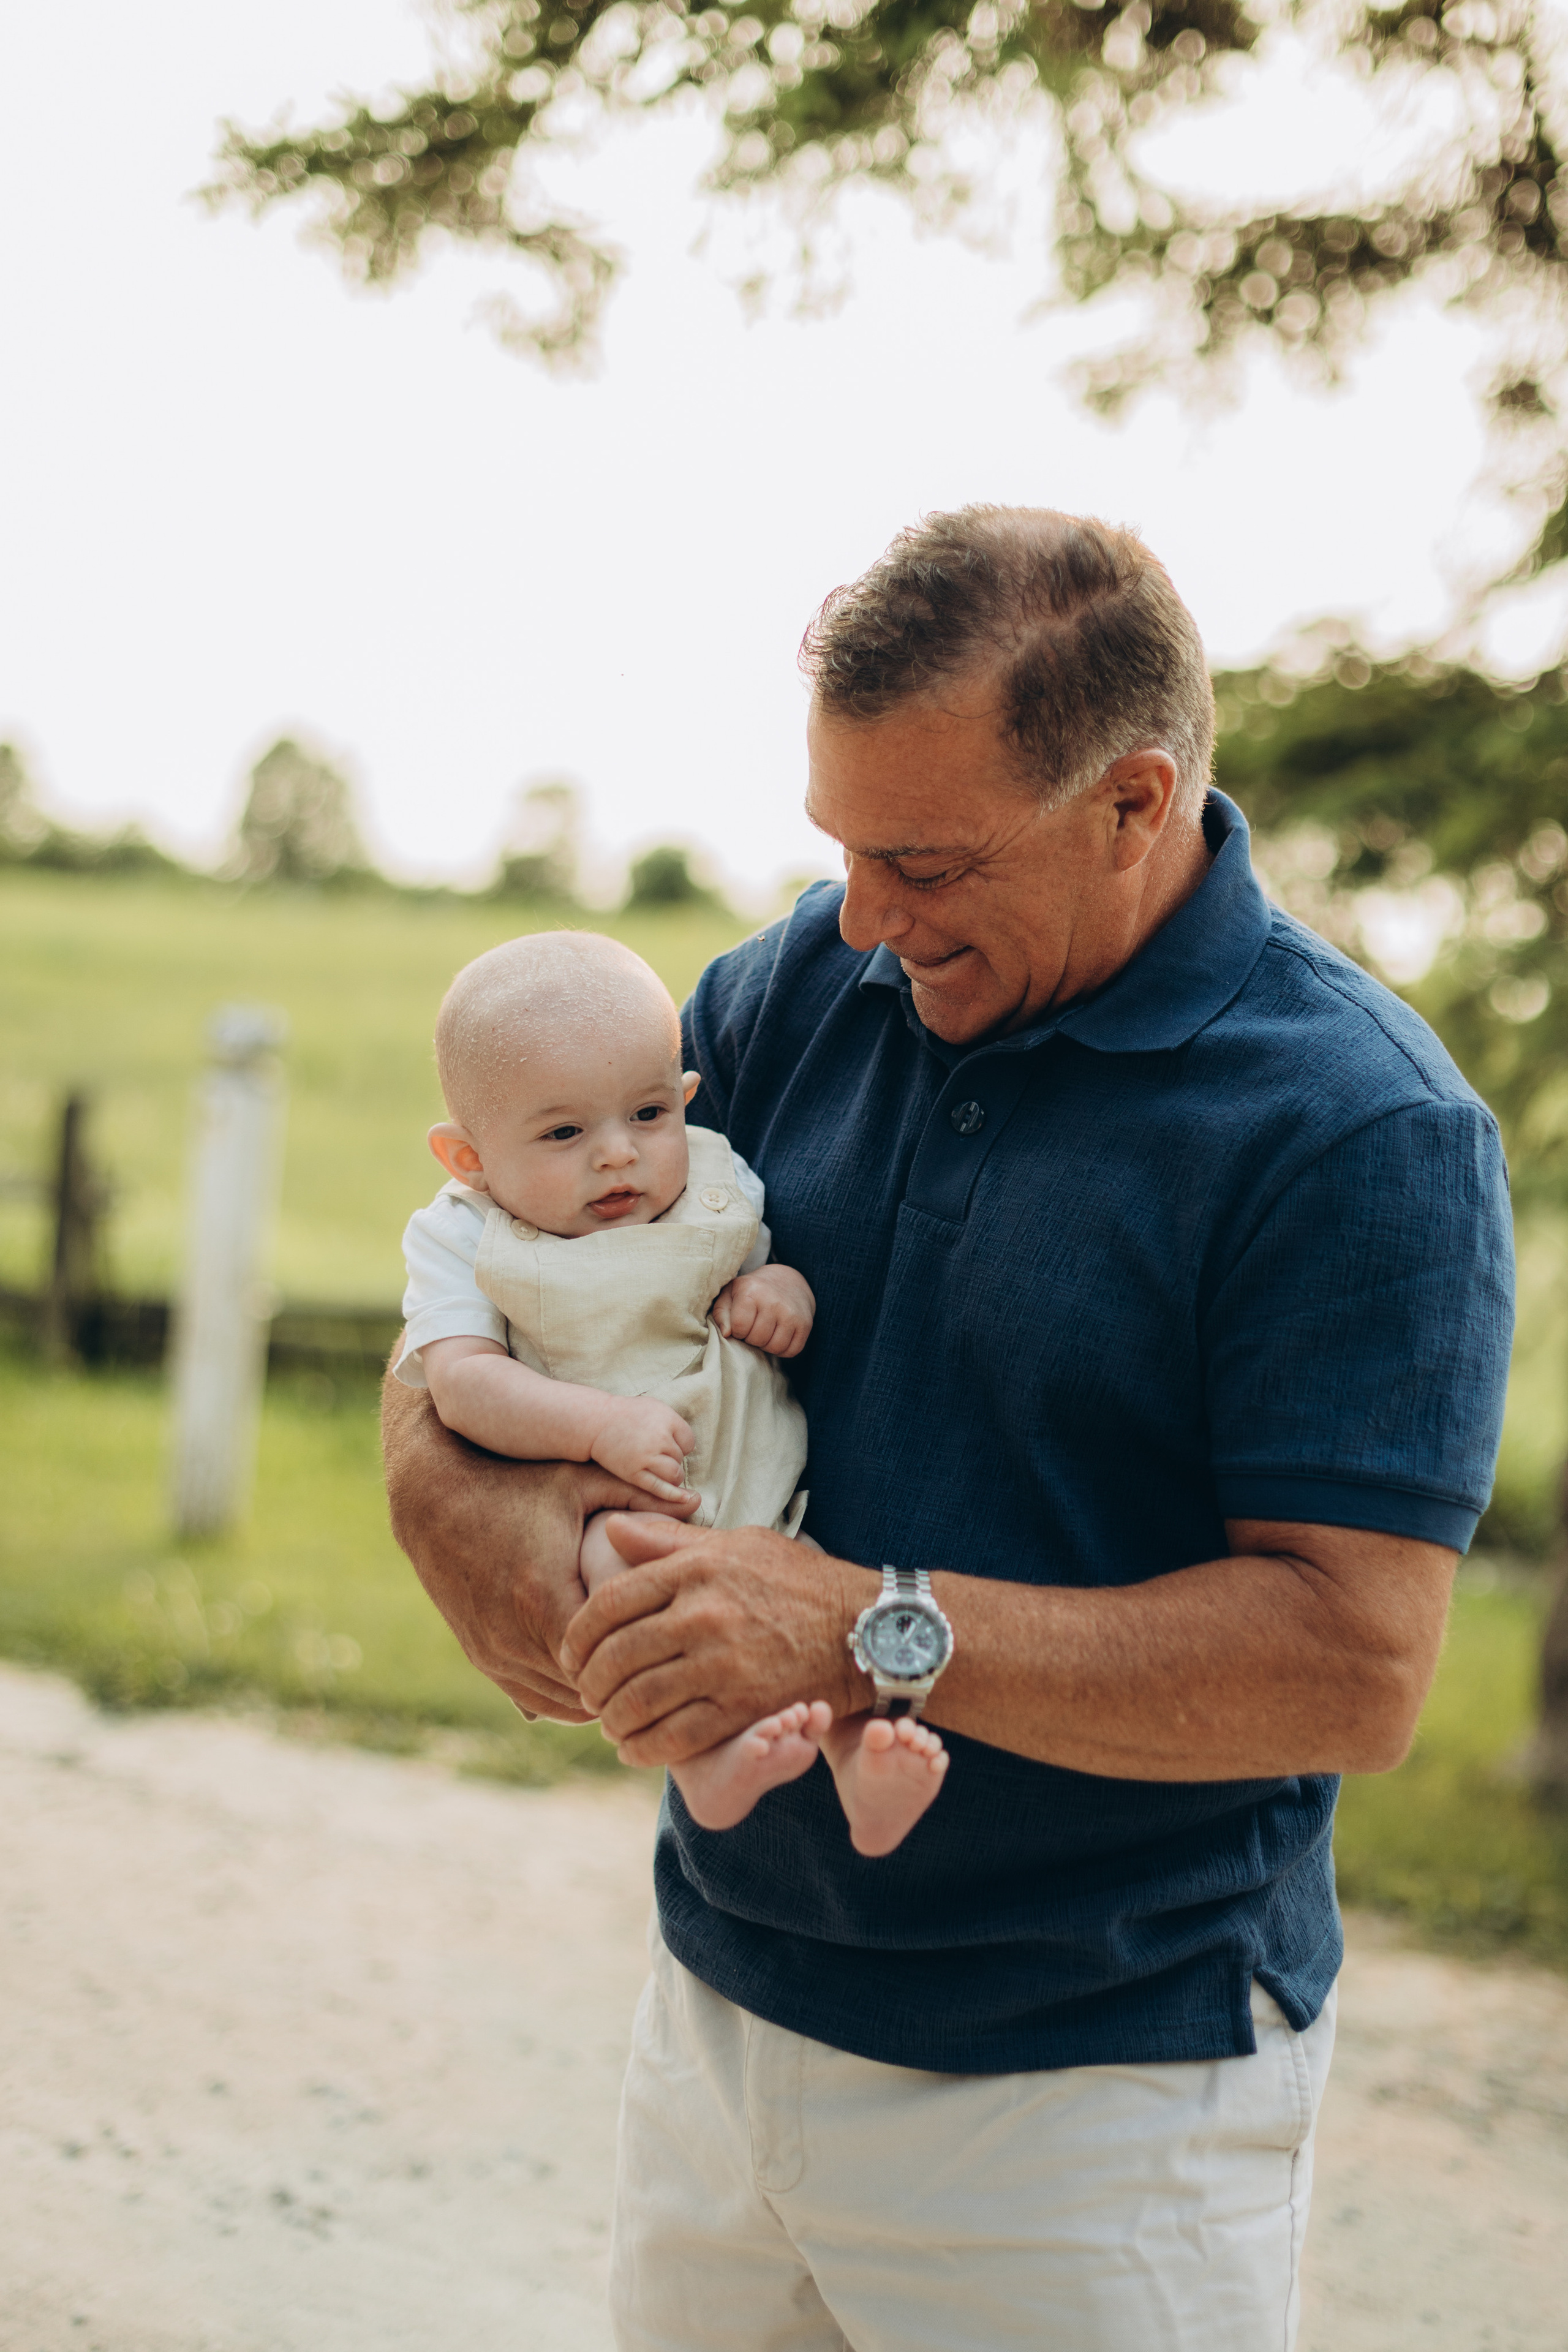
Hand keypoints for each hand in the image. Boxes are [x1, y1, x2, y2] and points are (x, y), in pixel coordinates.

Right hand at [383, 1368, 672, 1722]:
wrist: (431, 1498)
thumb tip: (699, 1500)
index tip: (674, 1649)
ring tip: (638, 1680)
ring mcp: (493, 1654)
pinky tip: (597, 1681)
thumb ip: (639, 1492)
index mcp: (544, 1598)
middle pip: (588, 1691)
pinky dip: (567, 1696)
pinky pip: (533, 1699)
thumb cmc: (511, 1483)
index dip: (644, 1658)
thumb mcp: (576, 1479)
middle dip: (628, 1684)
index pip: (609, 1659)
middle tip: (668, 1674)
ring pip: (561, 1704)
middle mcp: (514, 1637)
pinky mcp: (481, 1658)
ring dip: (597, 1696)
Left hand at [559, 1514, 877, 1764]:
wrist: (864, 1628)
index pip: (610, 1603)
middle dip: (589, 1682)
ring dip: (611, 1719)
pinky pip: (675, 1737)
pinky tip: (635, 1749)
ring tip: (608, 1722)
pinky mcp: (743, 1707)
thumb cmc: (797, 1581)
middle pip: (616, 1656)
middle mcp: (703, 1615)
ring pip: (638, 1700)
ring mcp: (722, 1664)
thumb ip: (670, 1540)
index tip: (571, 1652)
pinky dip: (644, 1748)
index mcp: (696, 1570)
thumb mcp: (737, 1544)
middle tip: (586, 1693)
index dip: (578, 1634)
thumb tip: (611, 1526)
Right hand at [589, 1395, 696, 1501]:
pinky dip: (674, 1495)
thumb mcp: (654, 1408)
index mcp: (667, 1418)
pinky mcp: (634, 1473)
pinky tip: (684, 1499)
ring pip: (674, 1474)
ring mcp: (646, 1456)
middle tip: (655, 1455)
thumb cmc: (626, 1414)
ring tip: (660, 1471)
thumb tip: (688, 1446)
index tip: (667, 1445)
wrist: (596, 1422)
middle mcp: (659, 1437)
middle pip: (680, 1458)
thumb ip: (673, 1424)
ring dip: (672, 1476)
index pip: (689, 1441)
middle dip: (671, 1459)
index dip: (680, 1445)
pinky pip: (660, 1488)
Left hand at [712, 1264, 815, 1357]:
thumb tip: (726, 1333)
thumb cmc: (752, 1291)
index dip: (737, 1331)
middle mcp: (774, 1301)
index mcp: (751, 1291)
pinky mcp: (805, 1324)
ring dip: (767, 1346)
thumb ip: (721, 1313)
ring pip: (775, 1347)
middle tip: (753, 1328)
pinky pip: (792, 1351)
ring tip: (765, 1333)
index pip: (739, 1327)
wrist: (787, 1281)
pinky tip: (778, 1337)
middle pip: (757, 1339)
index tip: (741, 1324)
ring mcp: (792, 1313)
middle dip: (751, 1339)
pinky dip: (783, 1350)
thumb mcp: (730, 1294)